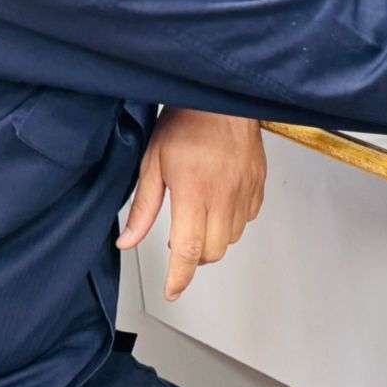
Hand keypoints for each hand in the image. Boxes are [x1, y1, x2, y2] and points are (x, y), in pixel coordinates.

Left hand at [116, 108, 266, 300]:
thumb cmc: (188, 121)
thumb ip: (143, 207)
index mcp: (194, 192)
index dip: (179, 278)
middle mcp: (224, 194)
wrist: (222, 96)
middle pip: (213, 250)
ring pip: (232, 237)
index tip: (173, 290)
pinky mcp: (259, 182)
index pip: (187, 250)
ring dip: (214, 239)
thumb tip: (128, 240)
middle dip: (194, 256)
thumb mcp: (153, 162)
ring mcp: (245, 189)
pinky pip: (248, 217)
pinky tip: (219, 206)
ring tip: (199, 220)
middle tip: (179, 243)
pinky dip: (233, 221)